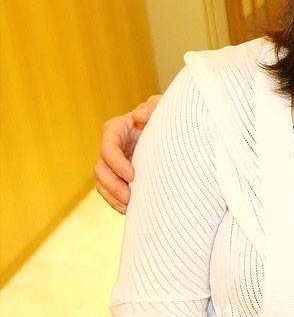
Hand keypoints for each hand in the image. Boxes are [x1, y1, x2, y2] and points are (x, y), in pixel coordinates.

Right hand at [94, 95, 160, 213]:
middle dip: (112, 185)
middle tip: (129, 198)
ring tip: (129, 207)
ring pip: (102, 183)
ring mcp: (112, 163)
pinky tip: (130, 210)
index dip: (116, 163)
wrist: (169, 130)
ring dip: (113, 197)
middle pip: (100, 169)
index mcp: (116, 129)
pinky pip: (110, 192)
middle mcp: (110, 147)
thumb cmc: (164, 115)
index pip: (108, 148)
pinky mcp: (118, 175)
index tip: (132, 176)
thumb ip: (152, 107)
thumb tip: (139, 115)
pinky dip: (116, 202)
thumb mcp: (161, 107)